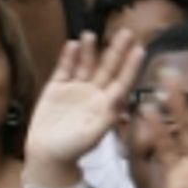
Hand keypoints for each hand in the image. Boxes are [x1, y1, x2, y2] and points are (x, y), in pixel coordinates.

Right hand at [25, 28, 144, 169]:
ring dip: (90, 50)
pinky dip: (68, 57)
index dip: (131, 65)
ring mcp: (75, 88)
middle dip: (116, 50)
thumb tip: (120, 95)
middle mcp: (93, 93)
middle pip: (107, 67)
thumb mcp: (93, 134)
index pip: (122, 81)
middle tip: (126, 32)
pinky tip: (73, 44)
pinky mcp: (57, 87)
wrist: (47, 155)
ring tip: (92, 34)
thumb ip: (107, 114)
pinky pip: (64, 69)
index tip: (140, 49)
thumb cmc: (73, 149)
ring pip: (85, 65)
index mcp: (106, 104)